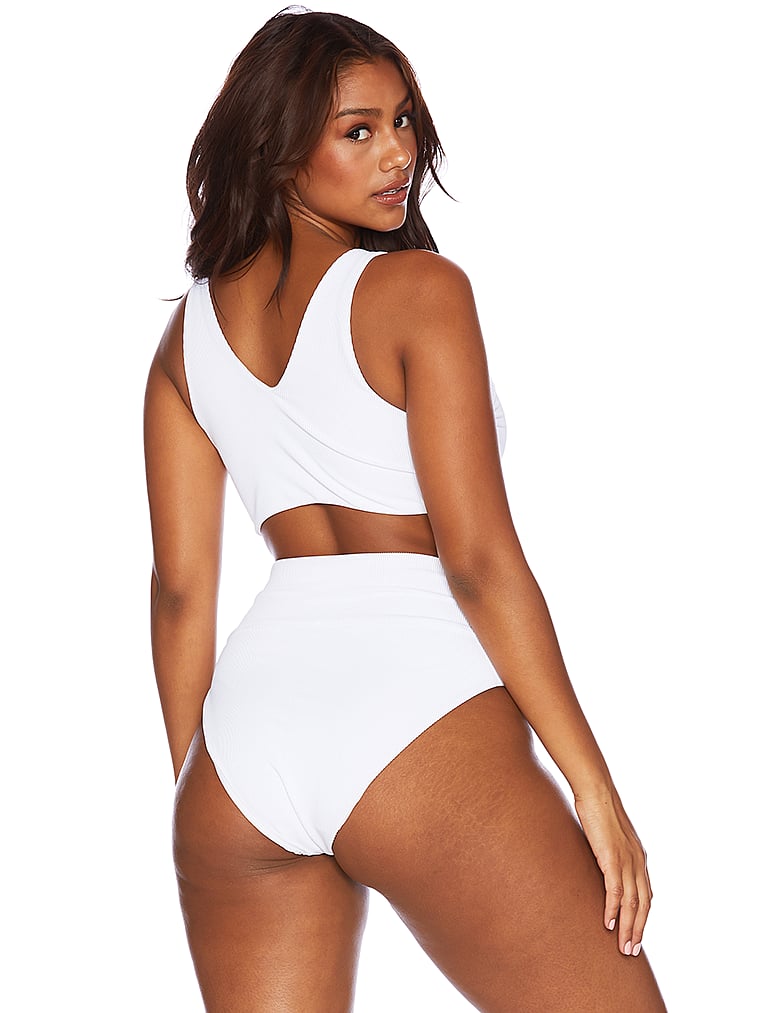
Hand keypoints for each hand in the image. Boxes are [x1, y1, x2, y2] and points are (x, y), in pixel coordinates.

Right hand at [574, 786, 652, 956]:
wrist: (596, 790)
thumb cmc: (599, 808)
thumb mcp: (610, 835)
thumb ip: (611, 851)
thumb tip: (602, 861)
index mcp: (638, 857)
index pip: (646, 894)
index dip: (642, 917)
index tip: (636, 934)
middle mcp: (638, 861)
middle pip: (643, 904)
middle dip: (638, 930)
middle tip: (631, 951)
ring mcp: (626, 860)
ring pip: (632, 903)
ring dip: (628, 927)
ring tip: (623, 946)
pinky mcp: (612, 858)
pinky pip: (615, 891)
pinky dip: (613, 910)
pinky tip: (608, 923)